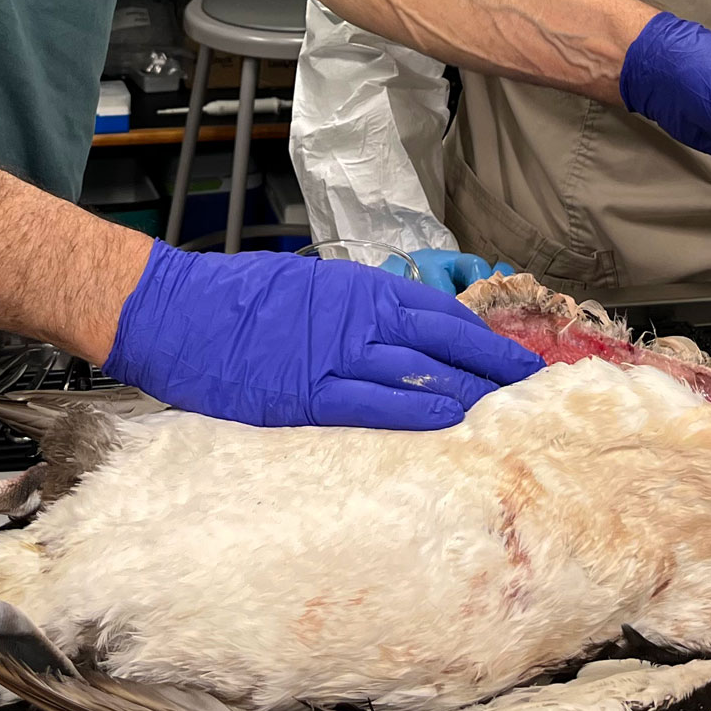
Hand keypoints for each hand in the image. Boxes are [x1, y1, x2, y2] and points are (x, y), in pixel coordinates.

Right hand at [104, 244, 540, 428]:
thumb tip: (394, 331)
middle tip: (534, 392)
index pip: (441, 315)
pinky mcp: (307, 394)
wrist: (176, 310)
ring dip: (468, 396)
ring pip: (421, 376)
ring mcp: (334, 356)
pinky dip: (418, 414)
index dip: (484, 340)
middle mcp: (357, 318)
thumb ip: (354, 308)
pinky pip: (376, 407)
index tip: (518, 360)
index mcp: (358, 288)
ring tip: (508, 418)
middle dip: (492, 370)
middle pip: (444, 346)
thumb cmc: (236, 297)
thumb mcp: (307, 285)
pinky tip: (450, 425)